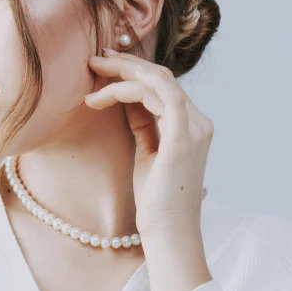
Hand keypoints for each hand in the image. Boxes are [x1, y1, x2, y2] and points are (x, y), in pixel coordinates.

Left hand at [85, 48, 213, 239]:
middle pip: (162, 76)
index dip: (133, 70)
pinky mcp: (182, 136)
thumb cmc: (156, 200)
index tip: (104, 66)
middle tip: (95, 58)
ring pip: (158, 80)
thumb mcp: (147, 153)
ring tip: (94, 72)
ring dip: (123, 72)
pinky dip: (128, 89)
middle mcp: (198, 122)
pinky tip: (102, 95)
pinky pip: (158, 95)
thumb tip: (126, 101)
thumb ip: (143, 125)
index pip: (163, 85)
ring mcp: (193, 128)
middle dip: (126, 63)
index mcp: (191, 125)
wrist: (168, 232)